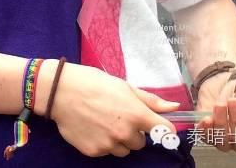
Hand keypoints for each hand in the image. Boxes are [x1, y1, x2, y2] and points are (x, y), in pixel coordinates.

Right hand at [45, 62, 180, 157]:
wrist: (61, 91)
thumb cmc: (93, 83)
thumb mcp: (123, 86)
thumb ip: (150, 99)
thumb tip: (174, 107)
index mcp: (135, 114)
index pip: (164, 130)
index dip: (163, 128)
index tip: (158, 126)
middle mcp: (125, 132)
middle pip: (141, 143)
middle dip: (134, 131)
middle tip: (119, 115)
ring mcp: (109, 144)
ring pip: (124, 150)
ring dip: (119, 139)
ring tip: (104, 121)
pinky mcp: (95, 152)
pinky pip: (107, 151)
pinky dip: (103, 142)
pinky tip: (93, 127)